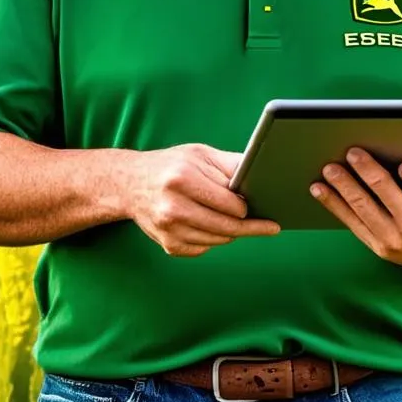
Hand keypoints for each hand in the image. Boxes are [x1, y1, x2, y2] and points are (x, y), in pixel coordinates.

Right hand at [125, 144, 280, 256]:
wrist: (130, 184)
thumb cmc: (171, 166)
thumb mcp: (199, 154)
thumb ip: (230, 164)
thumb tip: (260, 176)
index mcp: (182, 179)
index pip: (229, 204)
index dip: (245, 207)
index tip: (256, 206)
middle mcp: (173, 206)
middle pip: (227, 227)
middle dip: (250, 226)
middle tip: (270, 227)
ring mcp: (169, 229)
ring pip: (218, 239)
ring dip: (232, 231)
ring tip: (237, 220)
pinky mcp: (168, 245)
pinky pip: (204, 248)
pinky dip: (213, 238)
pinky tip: (211, 225)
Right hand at [309, 149, 401, 270]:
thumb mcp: (400, 239)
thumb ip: (378, 218)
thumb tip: (346, 183)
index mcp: (383, 246)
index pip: (350, 220)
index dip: (331, 201)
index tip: (315, 185)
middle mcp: (399, 240)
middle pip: (362, 202)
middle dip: (343, 181)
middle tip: (330, 163)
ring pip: (385, 189)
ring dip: (367, 168)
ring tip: (356, 153)